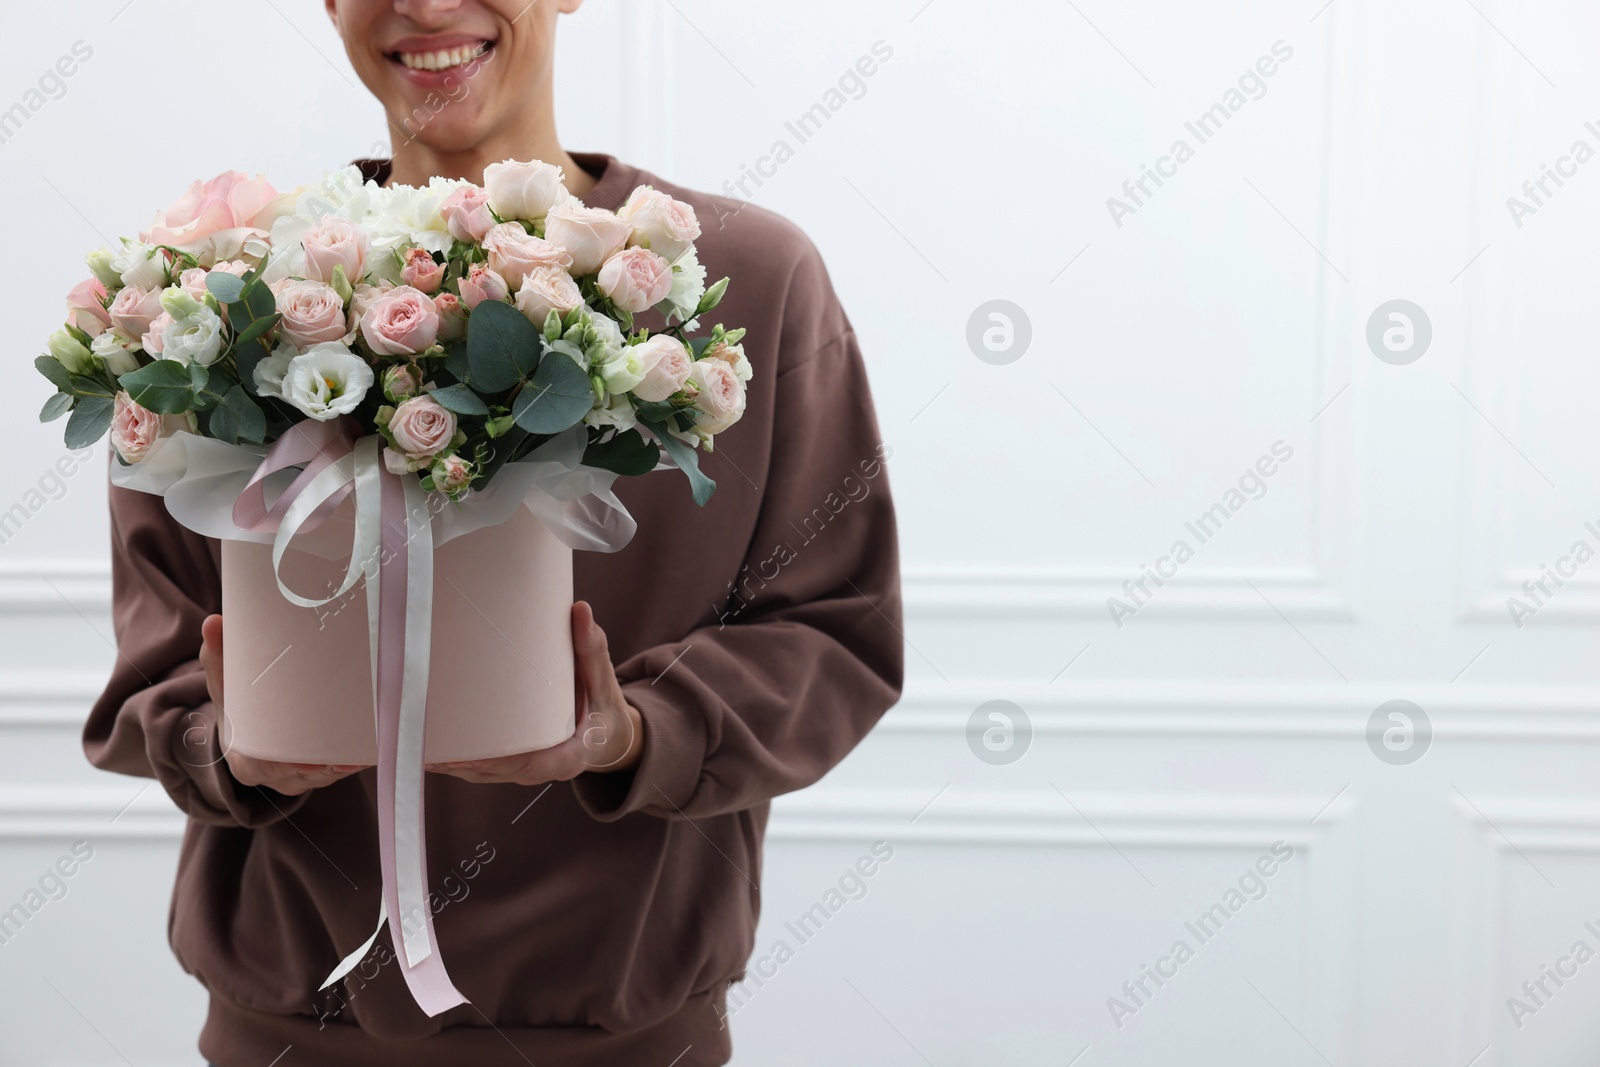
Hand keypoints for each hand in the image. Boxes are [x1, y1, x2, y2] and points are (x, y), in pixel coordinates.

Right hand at [200, 613, 366, 796]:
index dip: (284, 763)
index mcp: (246, 761)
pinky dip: (354, 762)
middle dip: (325, 763)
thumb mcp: (226, 686)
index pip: (264, 767)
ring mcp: (300, 781)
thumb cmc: (239, 708)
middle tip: (345, 751)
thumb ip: (219, 658)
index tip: (304, 757)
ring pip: (326, 775)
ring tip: (361, 749)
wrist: (251, 733)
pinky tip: (369, 752)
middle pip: (302, 773)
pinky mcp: (321, 776)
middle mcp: (275, 777)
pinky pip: (341, 772)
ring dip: (344, 763)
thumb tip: (214, 623)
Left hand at [425, 601, 643, 785]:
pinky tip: (430, 752)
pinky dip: (458, 764)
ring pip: (487, 776)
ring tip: (420, 746)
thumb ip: (591, 646)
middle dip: (464, 762)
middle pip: (500, 772)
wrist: (608, 733)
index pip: (535, 764)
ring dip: (454, 766)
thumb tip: (579, 609)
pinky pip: (485, 771)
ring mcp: (529, 773)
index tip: (467, 757)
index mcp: (572, 753)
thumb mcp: (602, 677)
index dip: (500, 762)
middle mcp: (547, 769)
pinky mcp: (515, 769)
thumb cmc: (603, 703)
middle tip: (430, 744)